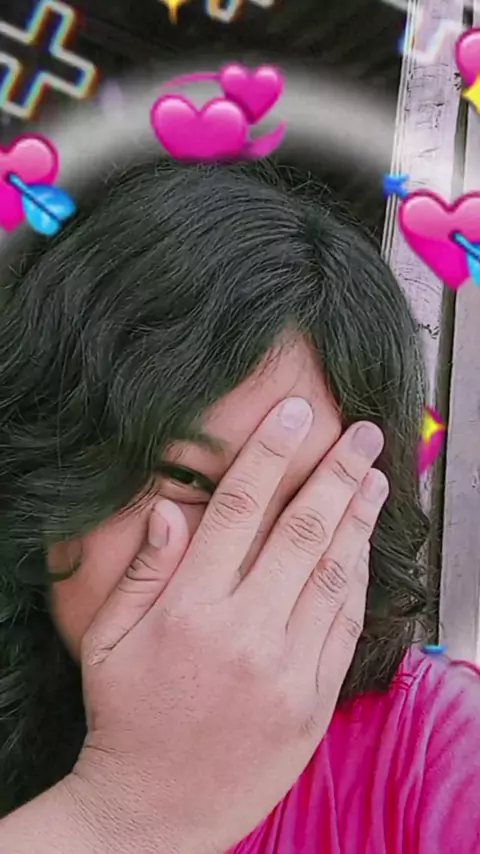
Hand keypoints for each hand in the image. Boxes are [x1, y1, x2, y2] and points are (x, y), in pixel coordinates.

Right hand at [69, 398, 387, 853]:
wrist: (155, 812)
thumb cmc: (126, 718)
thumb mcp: (109, 642)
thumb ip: (143, 572)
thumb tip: (169, 510)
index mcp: (190, 610)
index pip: (239, 511)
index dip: (269, 454)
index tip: (294, 415)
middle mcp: (245, 633)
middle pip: (303, 532)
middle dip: (337, 473)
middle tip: (364, 434)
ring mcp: (286, 670)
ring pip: (335, 575)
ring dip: (358, 519)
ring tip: (375, 478)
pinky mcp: (312, 702)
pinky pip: (345, 627)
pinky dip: (359, 580)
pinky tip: (365, 547)